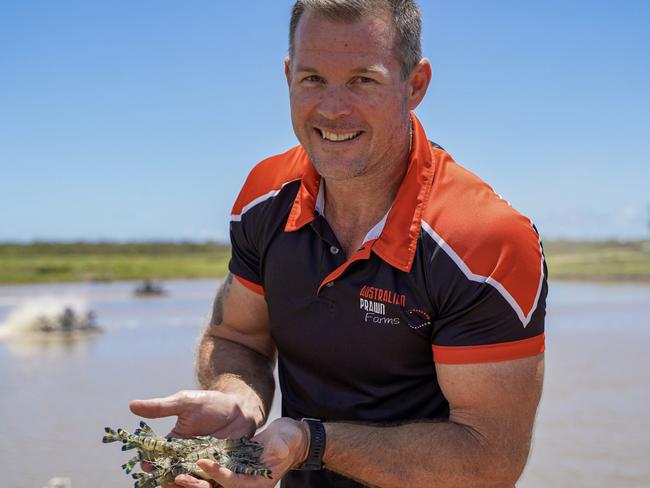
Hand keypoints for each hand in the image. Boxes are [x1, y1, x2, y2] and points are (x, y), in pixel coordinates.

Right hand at [130, 389, 260, 487]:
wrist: (240, 407)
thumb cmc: (211, 403)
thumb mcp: (184, 403)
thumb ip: (161, 407)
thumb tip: (132, 405)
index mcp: (175, 444)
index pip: (158, 457)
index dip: (151, 463)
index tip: (146, 465)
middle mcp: (187, 458)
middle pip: (172, 474)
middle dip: (166, 479)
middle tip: (163, 481)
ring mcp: (204, 464)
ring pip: (190, 481)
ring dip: (185, 484)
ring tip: (180, 481)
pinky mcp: (221, 469)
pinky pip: (212, 480)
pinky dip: (207, 483)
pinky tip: (204, 482)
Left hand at [173, 418, 308, 487]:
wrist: (287, 437)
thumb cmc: (290, 439)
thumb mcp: (286, 441)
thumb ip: (281, 447)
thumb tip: (279, 450)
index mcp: (258, 482)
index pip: (234, 482)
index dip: (219, 474)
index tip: (203, 462)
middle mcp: (244, 483)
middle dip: (196, 486)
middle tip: (176, 478)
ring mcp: (235, 475)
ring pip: (208, 484)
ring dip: (190, 482)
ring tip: (168, 479)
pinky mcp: (228, 466)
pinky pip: (208, 473)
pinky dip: (194, 472)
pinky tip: (176, 467)